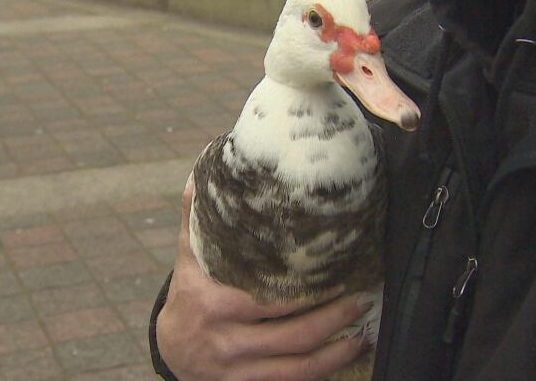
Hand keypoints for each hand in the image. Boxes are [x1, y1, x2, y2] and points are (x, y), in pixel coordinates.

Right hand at [156, 175, 371, 380]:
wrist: (171, 349)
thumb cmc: (189, 296)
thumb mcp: (188, 259)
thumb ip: (195, 220)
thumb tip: (200, 173)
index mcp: (213, 304)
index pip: (266, 301)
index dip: (306, 296)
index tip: (338, 276)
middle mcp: (226, 341)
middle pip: (290, 336)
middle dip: (332, 320)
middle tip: (362, 299)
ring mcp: (237, 370)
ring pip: (296, 367)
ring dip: (336, 351)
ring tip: (364, 333)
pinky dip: (322, 371)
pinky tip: (345, 356)